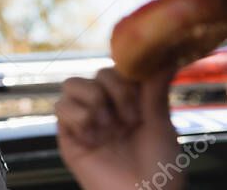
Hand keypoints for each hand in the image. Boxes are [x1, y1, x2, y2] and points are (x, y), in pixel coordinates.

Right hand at [55, 68, 182, 189]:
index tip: (142, 98)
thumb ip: (155, 90)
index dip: (128, 76)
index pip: (118, 69)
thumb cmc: (159, 168)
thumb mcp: (161, 124)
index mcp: (128, 103)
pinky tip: (94, 138)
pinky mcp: (68, 136)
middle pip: (96, 72)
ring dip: (93, 100)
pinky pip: (60, 108)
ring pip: (71, 84)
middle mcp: (105, 108)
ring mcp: (85, 121)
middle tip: (131, 119)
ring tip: (108, 126)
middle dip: (115, 90)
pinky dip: (78, 117)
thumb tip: (166, 57)